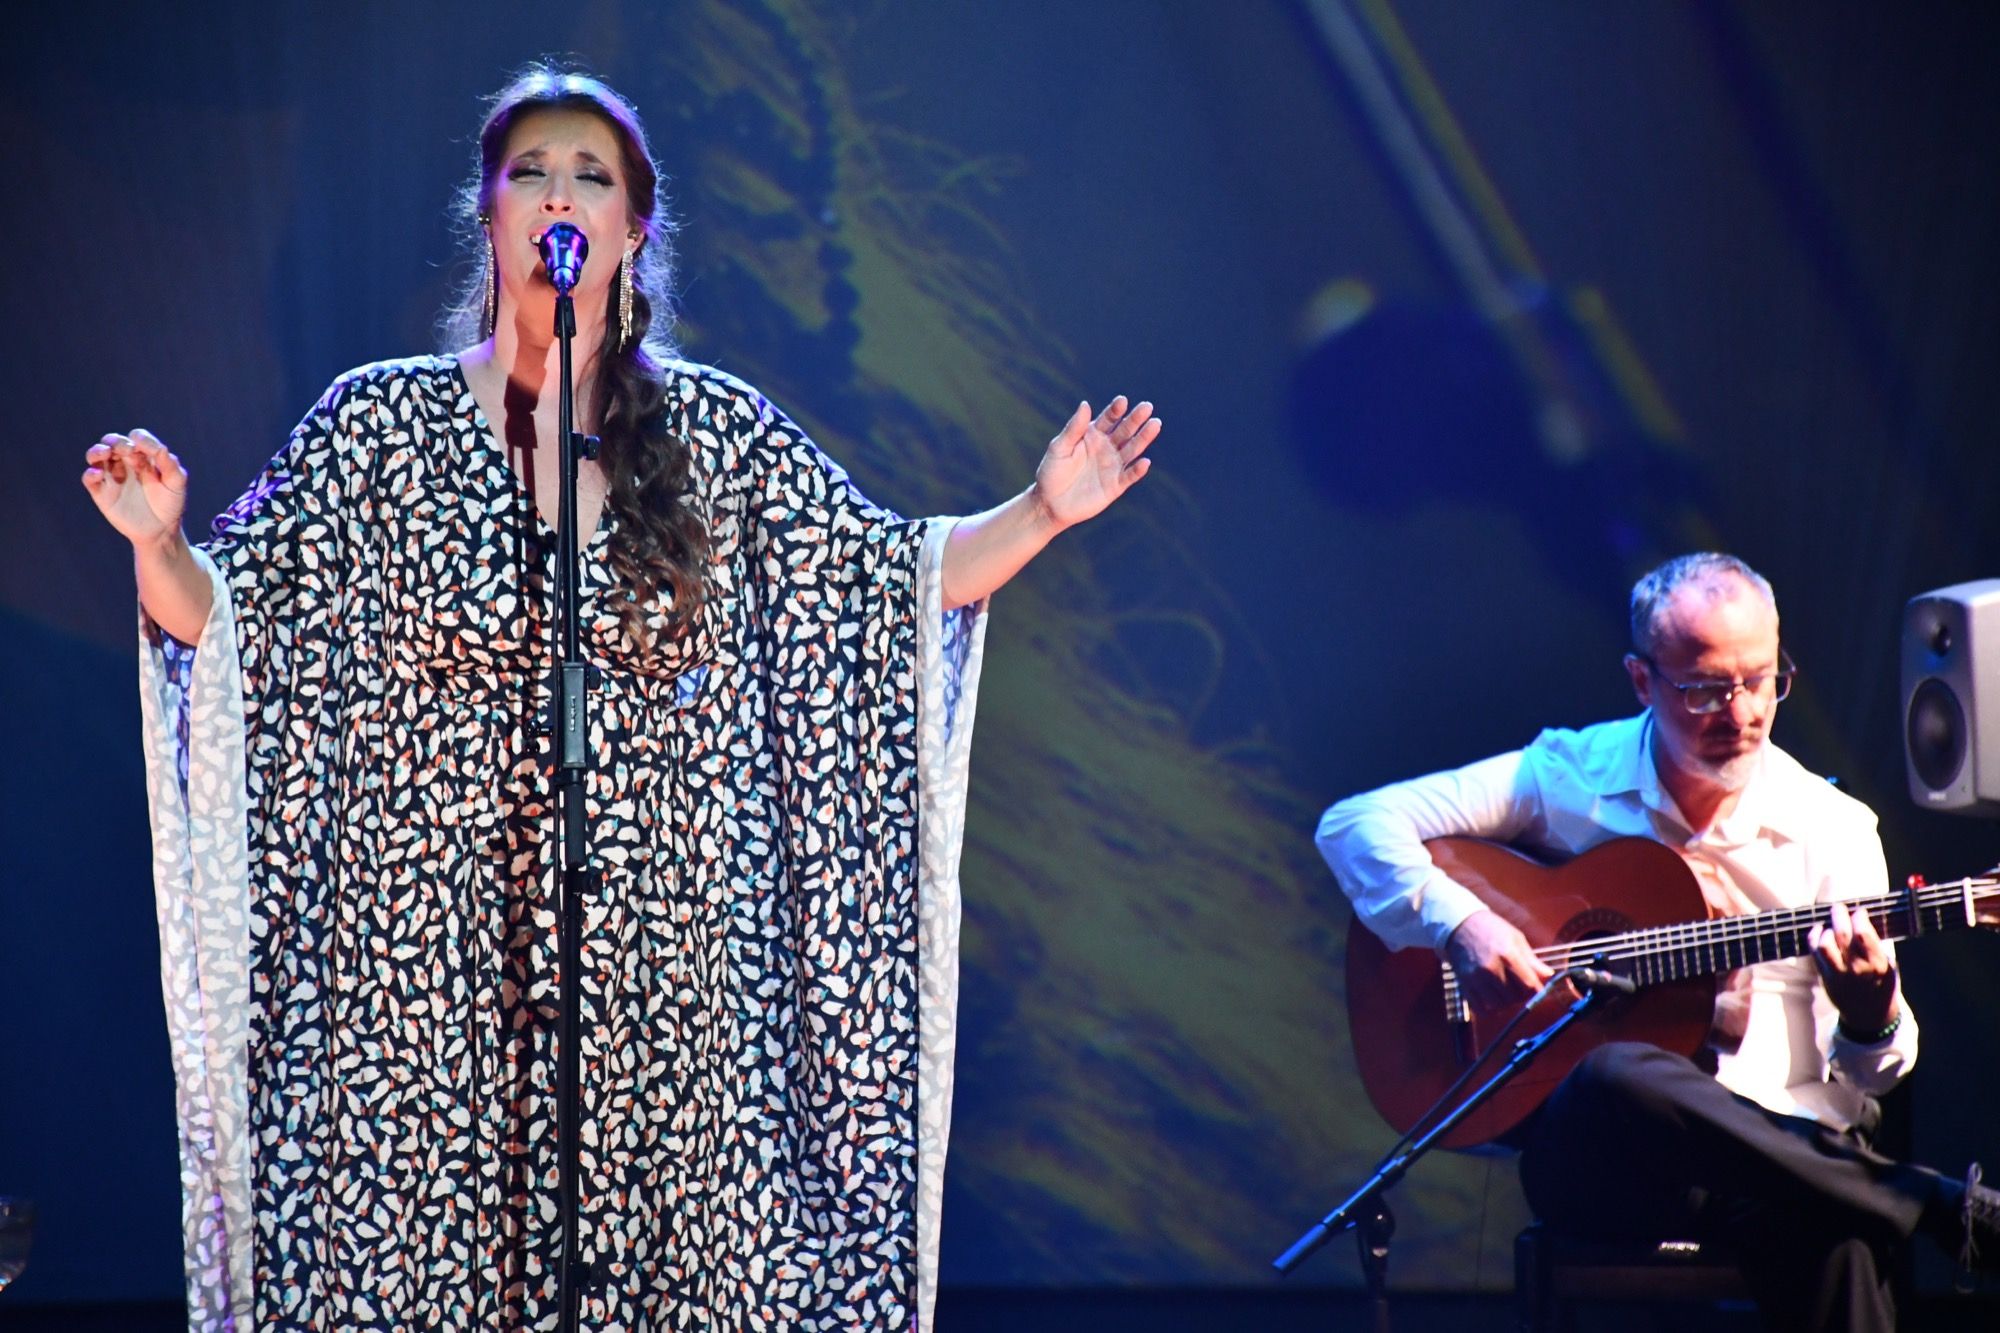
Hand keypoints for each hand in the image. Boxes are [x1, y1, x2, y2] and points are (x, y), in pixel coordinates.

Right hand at [83, 430, 187, 547]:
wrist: (162, 529)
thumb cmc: (170, 503)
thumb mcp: (176, 482)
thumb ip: (169, 463)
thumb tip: (158, 447)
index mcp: (144, 456)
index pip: (136, 438)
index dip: (139, 439)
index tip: (145, 448)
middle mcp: (125, 463)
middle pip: (113, 442)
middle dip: (117, 441)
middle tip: (128, 450)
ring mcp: (112, 476)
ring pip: (96, 456)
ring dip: (98, 450)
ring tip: (105, 453)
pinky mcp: (102, 492)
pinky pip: (89, 479)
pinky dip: (90, 473)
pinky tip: (98, 473)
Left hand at [1030, 396, 1157, 529]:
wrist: (1050, 503)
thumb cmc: (1052, 472)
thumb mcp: (1059, 447)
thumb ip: (1073, 428)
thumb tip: (1085, 404)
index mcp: (1093, 435)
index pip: (1108, 419)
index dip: (1116, 410)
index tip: (1122, 401)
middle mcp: (1107, 448)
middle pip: (1124, 431)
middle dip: (1135, 419)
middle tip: (1147, 407)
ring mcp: (1112, 466)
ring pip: (1132, 450)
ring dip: (1143, 438)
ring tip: (1155, 425)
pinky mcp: (1115, 486)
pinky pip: (1129, 476)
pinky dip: (1137, 470)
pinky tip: (1144, 462)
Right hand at [1444, 909, 1553, 1010]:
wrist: (1459, 925)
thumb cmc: (1491, 929)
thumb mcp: (1516, 939)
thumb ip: (1532, 960)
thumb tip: (1549, 976)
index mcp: (1507, 954)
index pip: (1529, 985)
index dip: (1536, 990)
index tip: (1536, 989)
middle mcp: (1491, 969)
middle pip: (1515, 997)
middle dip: (1521, 995)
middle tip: (1519, 987)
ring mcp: (1476, 978)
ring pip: (1499, 1005)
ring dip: (1506, 1002)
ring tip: (1505, 991)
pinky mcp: (1465, 985)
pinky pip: (1482, 1009)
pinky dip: (1490, 1008)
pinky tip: (1493, 997)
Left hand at [1810, 900, 1898, 1033]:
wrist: (1870, 1016)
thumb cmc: (1881, 986)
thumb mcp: (1888, 968)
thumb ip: (1876, 947)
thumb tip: (1862, 920)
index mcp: (1877, 965)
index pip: (1864, 934)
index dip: (1859, 917)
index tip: (1859, 911)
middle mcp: (1857, 968)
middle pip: (1842, 934)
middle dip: (1839, 915)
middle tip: (1839, 907)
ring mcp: (1839, 973)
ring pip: (1825, 943)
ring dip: (1827, 929)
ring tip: (1831, 924)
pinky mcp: (1826, 976)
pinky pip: (1815, 952)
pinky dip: (1814, 937)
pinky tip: (1819, 931)